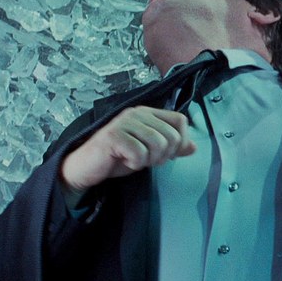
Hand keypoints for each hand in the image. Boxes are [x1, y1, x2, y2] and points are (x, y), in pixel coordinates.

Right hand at [60, 106, 195, 191]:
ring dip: (149, 160)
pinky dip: (135, 163)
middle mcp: (137, 113)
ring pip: (158, 144)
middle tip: (146, 159)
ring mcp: (125, 122)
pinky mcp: (114, 135)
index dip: (180, 141)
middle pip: (172, 136)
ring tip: (134, 159)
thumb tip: (194, 147)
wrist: (87, 167)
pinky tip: (124, 161)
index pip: (181, 121)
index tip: (167, 154)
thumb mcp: (149, 152)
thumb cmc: (117, 157)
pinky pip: (139, 153)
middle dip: (163, 156)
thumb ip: (171, 148)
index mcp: (148, 113)